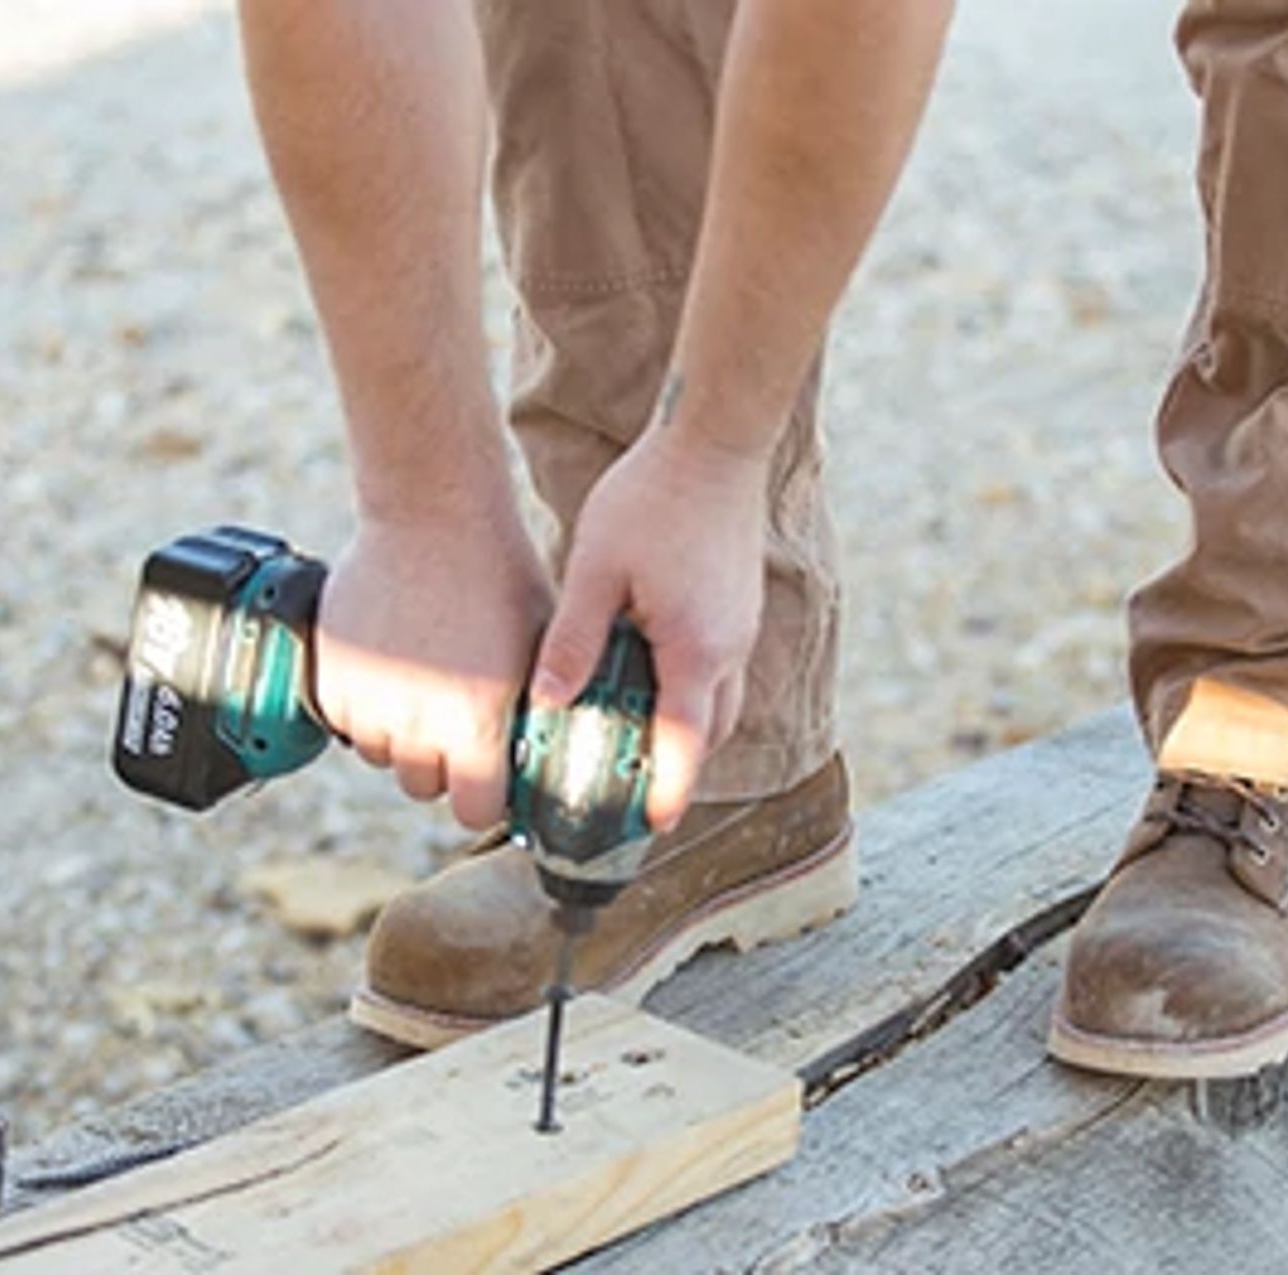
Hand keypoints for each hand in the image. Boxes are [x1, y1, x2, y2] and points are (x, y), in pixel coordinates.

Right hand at [313, 506, 552, 828]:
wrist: (433, 514)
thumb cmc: (500, 575)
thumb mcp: (539, 647)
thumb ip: (539, 709)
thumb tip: (548, 756)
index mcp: (475, 722)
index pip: (473, 811)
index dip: (486, 798)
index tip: (492, 779)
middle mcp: (416, 723)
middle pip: (423, 787)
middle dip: (443, 765)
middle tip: (457, 725)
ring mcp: (368, 702)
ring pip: (380, 756)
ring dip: (401, 736)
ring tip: (424, 688)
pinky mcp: (332, 677)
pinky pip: (345, 722)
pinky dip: (365, 709)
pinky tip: (393, 669)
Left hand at [531, 429, 769, 829]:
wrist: (714, 438)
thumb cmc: (653, 496)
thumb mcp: (595, 569)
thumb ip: (572, 641)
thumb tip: (547, 703)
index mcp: (695, 647)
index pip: (685, 742)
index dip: (669, 789)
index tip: (651, 825)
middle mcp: (729, 646)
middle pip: (709, 731)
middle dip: (677, 765)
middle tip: (631, 790)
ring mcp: (741, 626)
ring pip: (719, 700)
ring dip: (684, 726)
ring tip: (632, 736)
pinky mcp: (739, 605)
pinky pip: (719, 667)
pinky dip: (690, 688)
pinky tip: (646, 672)